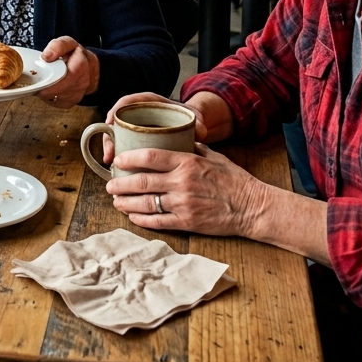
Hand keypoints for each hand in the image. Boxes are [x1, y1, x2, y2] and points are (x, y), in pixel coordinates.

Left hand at [37, 36, 99, 107]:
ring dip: (44, 91)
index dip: (51, 80)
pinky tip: (48, 88)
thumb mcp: (68, 43)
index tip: (40, 78)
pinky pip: (55, 102)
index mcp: (80, 66)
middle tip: (36, 80)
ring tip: (43, 82)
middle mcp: (80, 83)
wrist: (89, 70)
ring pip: (54, 98)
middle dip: (44, 86)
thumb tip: (46, 56)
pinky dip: (48, 96)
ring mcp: (76, 95)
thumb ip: (57, 46)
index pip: (66, 76)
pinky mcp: (70, 103)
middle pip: (57, 90)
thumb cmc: (76, 56)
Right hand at [102, 91, 230, 165]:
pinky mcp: (137, 139)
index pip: (130, 101)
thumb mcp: (194, 120)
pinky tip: (116, 168)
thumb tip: (200, 130)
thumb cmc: (191, 121)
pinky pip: (123, 145)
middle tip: (110, 152)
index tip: (110, 121)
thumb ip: (198, 124)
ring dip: (111, 147)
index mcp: (151, 102)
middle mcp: (140, 114)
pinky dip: (118, 155)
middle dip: (110, 136)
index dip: (117, 109)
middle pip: (118, 120)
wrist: (193, 127)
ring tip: (110, 162)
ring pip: (118, 134)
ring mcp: (137, 127)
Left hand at [106, 143, 267, 237]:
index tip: (118, 160)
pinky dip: (142, 219)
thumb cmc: (234, 180)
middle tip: (109, 184)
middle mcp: (182, 183)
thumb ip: (192, 147)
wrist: (252, 208)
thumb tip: (176, 139)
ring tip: (116, 201)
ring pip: (146, 204)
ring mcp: (184, 204)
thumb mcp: (213, 156)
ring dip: (127, 202)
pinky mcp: (188, 223)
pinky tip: (132, 216)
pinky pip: (158, 222)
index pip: (151, 157)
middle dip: (121, 184)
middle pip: (142, 182)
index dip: (130, 158)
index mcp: (187, 162)